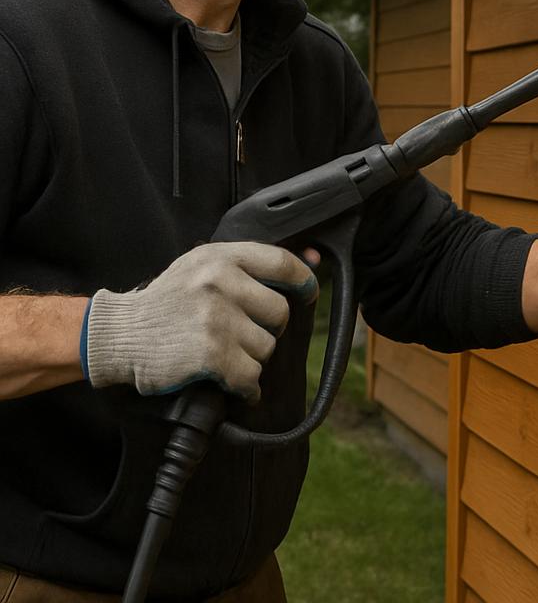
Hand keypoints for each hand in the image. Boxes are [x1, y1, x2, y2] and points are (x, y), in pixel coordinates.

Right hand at [83, 242, 317, 400]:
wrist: (118, 335)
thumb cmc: (166, 303)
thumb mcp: (201, 267)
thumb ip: (247, 265)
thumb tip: (313, 260)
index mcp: (221, 257)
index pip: (281, 262)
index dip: (303, 280)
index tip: (309, 292)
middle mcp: (220, 282)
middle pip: (279, 312)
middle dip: (267, 330)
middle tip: (243, 335)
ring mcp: (216, 317)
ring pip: (267, 347)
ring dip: (251, 359)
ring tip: (225, 355)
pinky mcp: (211, 352)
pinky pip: (250, 376)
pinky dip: (246, 387)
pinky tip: (233, 384)